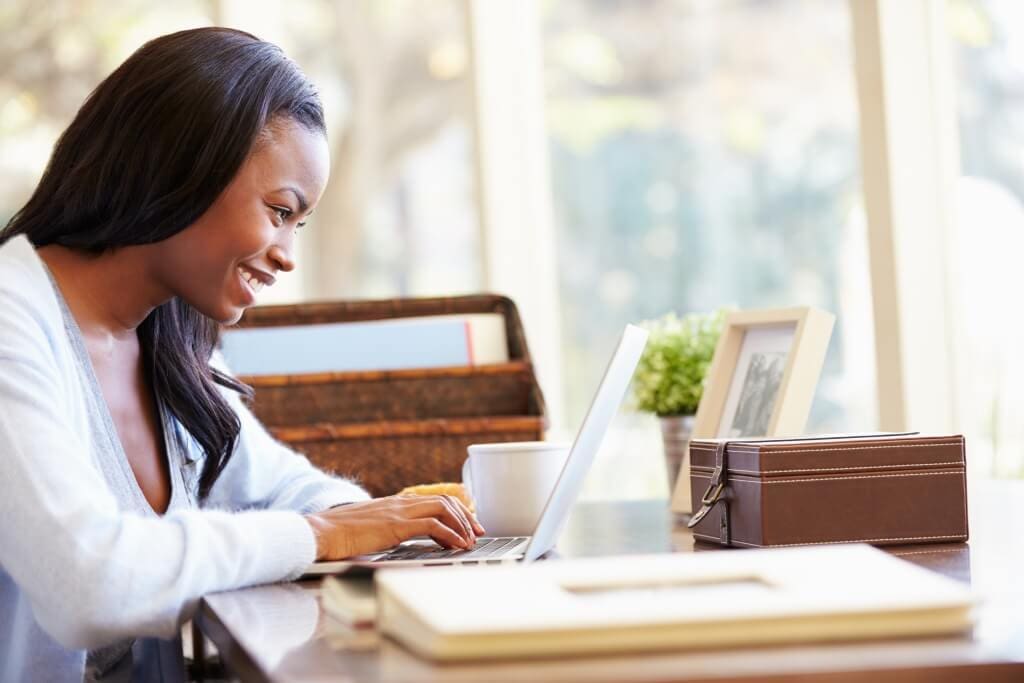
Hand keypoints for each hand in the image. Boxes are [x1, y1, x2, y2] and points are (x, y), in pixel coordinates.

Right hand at [304, 494, 485, 560]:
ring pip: (443, 509)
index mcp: (395, 504)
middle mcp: (400, 503)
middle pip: (444, 501)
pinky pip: (433, 526)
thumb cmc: (338, 535)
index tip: (467, 525)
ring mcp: (398, 512)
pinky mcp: (396, 525)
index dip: (455, 511)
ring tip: (470, 540)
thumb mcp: (369, 529)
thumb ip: (387, 529)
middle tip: (478, 532)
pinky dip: (450, 534)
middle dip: (466, 516)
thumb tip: (398, 539)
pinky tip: (457, 546)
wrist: (319, 532)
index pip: (434, 500)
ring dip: (462, 525)